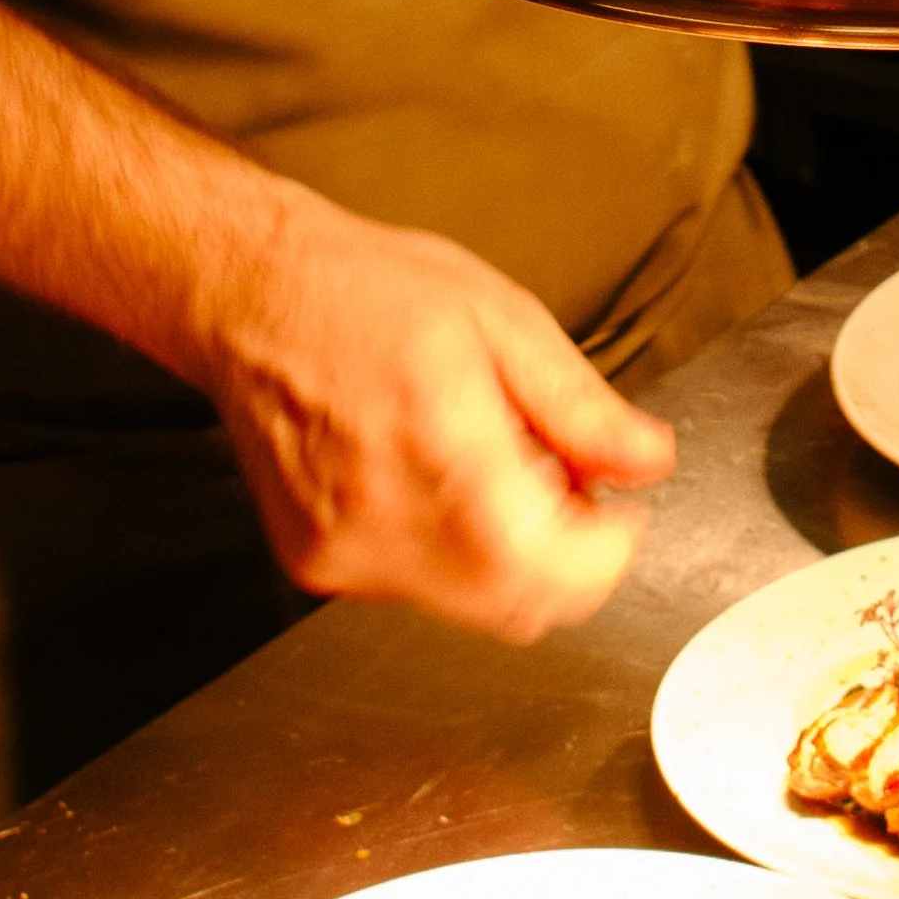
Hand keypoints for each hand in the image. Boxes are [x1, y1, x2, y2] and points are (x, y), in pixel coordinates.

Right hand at [201, 198, 675, 642]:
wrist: (251, 296)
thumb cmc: (367, 292)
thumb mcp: (504, 321)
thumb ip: (581, 406)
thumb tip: (647, 462)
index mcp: (440, 444)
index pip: (547, 569)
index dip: (604, 555)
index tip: (621, 517)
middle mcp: (383, 514)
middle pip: (519, 604)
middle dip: (563, 557)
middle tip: (560, 481)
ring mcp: (343, 550)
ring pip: (472, 606)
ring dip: (508, 557)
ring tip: (486, 467)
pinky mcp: (315, 565)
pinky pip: (417, 592)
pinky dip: (451, 554)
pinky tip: (432, 483)